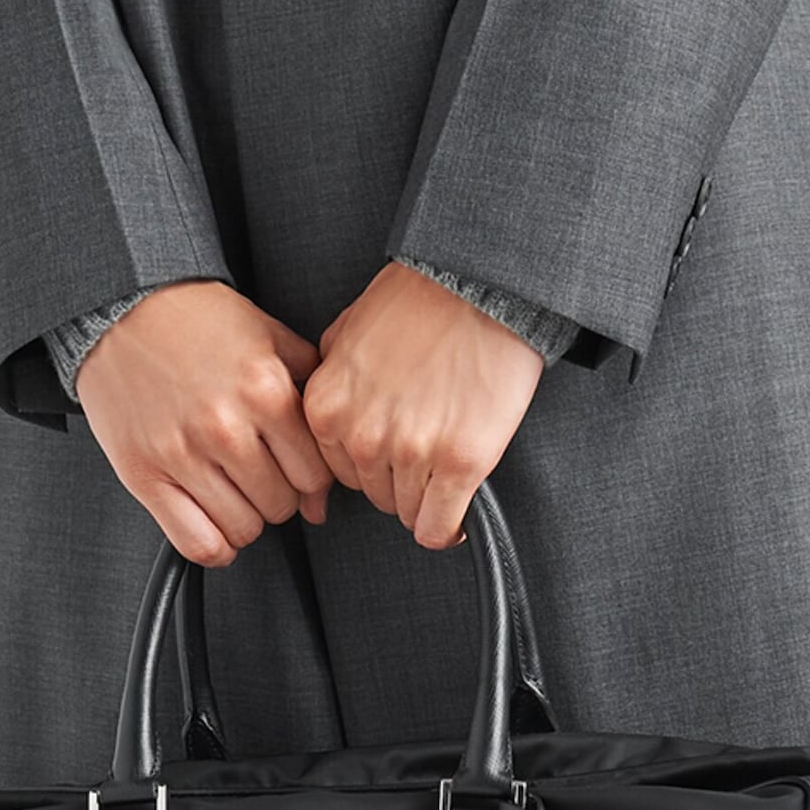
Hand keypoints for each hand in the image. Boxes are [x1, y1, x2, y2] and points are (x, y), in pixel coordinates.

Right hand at [73, 281, 333, 567]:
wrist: (122, 304)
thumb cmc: (194, 319)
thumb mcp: (268, 336)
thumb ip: (308, 394)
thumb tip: (326, 478)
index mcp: (265, 391)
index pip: (313, 476)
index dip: (310, 482)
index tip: (296, 475)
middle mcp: (226, 426)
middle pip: (280, 506)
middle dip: (277, 496)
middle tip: (260, 475)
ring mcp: (183, 454)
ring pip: (243, 529)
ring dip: (245, 518)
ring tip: (233, 490)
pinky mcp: (145, 475)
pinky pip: (198, 543)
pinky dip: (215, 545)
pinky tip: (214, 522)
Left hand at [304, 262, 544, 549]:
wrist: (480, 282)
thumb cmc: (421, 299)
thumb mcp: (347, 330)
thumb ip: (331, 380)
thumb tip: (328, 416)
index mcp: (328, 407)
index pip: (340, 475)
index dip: (371, 467)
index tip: (393, 459)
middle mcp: (363, 435)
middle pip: (375, 497)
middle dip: (400, 481)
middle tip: (426, 451)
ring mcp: (412, 451)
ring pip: (409, 515)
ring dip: (428, 500)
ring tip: (446, 469)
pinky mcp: (459, 462)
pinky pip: (439, 527)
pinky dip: (449, 527)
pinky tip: (458, 516)